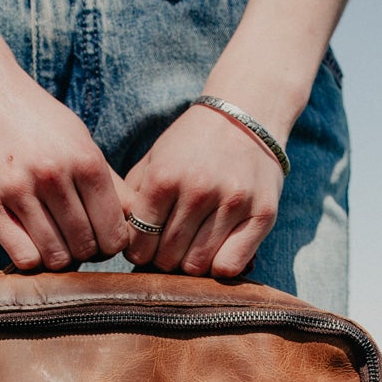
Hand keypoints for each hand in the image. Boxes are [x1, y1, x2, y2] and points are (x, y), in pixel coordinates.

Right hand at [0, 47, 128, 270]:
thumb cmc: (37, 120)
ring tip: (54, 241)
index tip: (101, 239)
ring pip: (56, 257)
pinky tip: (30, 241)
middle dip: (86, 252)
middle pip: (86, 247)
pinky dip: (32, 258)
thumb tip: (136, 223)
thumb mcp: (79, 139)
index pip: (113, 231)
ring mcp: (17, 190)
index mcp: (84, 160)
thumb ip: (108, 182)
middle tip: (76, 241)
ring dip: (59, 258)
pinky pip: (23, 257)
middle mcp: (53, 175)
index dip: (111, 245)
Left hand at [123, 104, 284, 277]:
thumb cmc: (191, 144)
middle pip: (167, 259)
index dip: (139, 252)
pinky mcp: (261, 214)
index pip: (140, 243)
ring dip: (190, 264)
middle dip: (163, 259)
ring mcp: (232, 203)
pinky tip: (215, 251)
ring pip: (197, 266)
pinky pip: (230, 266)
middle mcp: (198, 190)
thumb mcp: (153, 160)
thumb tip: (119, 240)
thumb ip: (132, 198)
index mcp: (164, 177)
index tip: (146, 247)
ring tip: (191, 248)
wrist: (245, 115)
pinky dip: (218, 266)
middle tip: (169, 248)